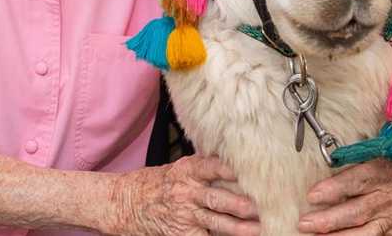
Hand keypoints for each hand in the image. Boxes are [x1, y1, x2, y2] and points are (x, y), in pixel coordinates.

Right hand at [109, 155, 259, 234]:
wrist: (125, 202)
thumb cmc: (158, 183)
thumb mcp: (179, 168)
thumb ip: (205, 167)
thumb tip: (237, 162)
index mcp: (188, 169)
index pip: (214, 166)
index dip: (234, 169)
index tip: (255, 171)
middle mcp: (187, 191)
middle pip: (219, 198)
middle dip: (243, 204)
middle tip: (266, 206)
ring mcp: (185, 214)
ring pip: (217, 222)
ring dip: (240, 227)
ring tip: (260, 229)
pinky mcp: (181, 234)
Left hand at [297, 157, 391, 234]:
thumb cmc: (388, 154)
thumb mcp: (371, 146)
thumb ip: (350, 153)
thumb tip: (325, 154)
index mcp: (382, 170)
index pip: (356, 181)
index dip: (334, 189)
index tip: (312, 195)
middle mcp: (389, 195)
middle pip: (358, 211)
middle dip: (329, 220)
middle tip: (305, 223)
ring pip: (366, 231)